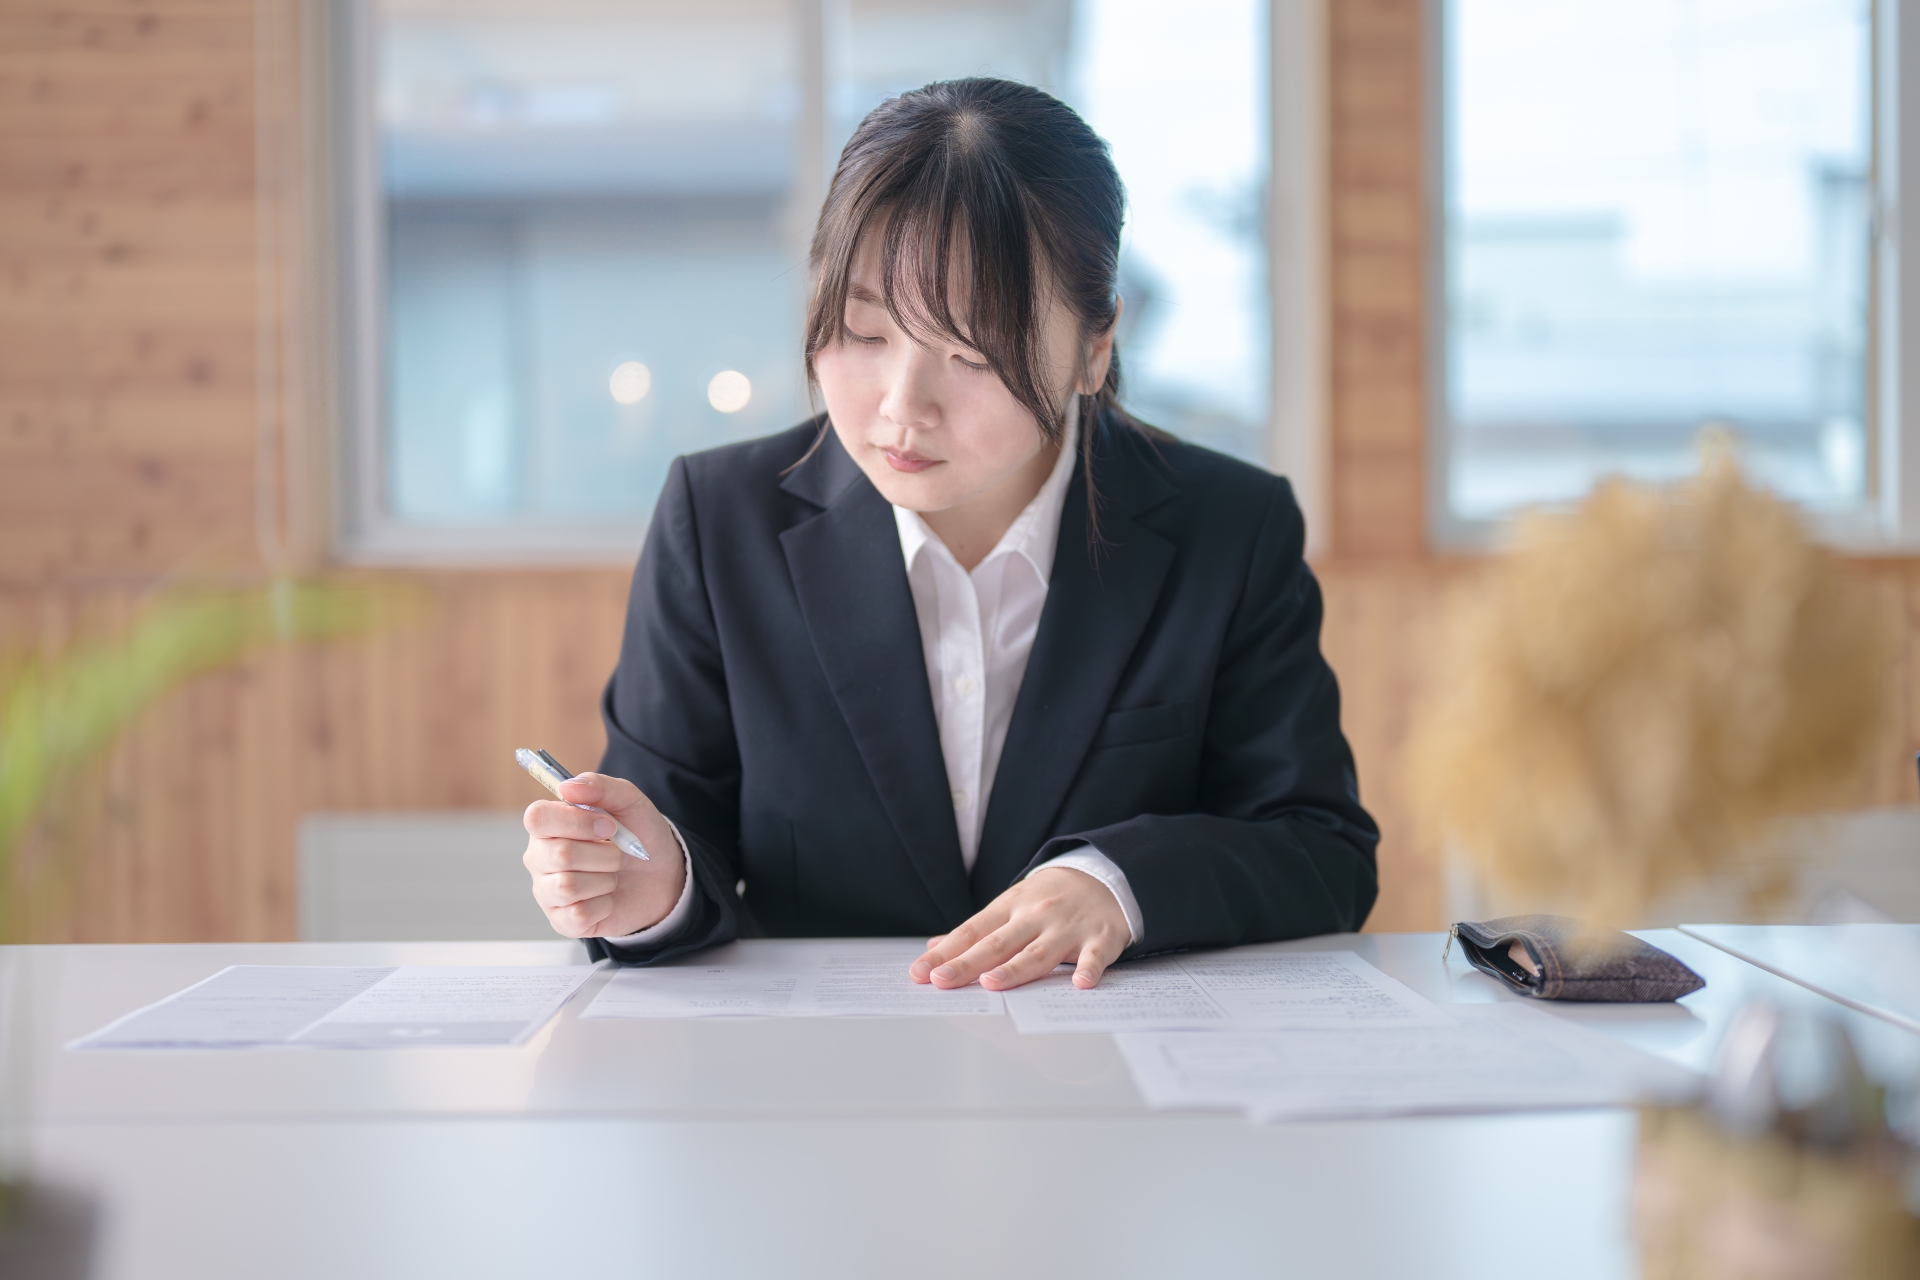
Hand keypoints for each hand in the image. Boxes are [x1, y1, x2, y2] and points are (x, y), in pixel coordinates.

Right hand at [521, 773, 686, 938]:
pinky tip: (608, 898)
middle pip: (559, 855)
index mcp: (549, 825)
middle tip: (619, 853)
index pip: (537, 818)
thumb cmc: (638, 835)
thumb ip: (600, 786)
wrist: (663, 875)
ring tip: (612, 874)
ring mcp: (548, 891)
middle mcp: (540, 857)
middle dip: (604, 854)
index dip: (576, 822)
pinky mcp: (562, 920)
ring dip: (605, 879)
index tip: (609, 826)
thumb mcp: (629, 801)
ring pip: (568, 886)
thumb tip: (567, 786)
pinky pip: (578, 914)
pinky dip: (605, 904)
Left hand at [908, 866, 1128, 990]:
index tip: (921, 972)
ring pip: (1038, 952)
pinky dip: (1089, 968)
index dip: (946, 952)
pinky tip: (1080, 983)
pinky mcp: (1100, 938)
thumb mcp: (1011, 904)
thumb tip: (935, 947)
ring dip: (1015, 969)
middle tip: (942, 981)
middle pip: (998, 943)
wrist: (1106, 874)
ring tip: (991, 983)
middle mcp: (1035, 916)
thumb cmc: (1051, 897)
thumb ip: (977, 930)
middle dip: (968, 963)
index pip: (972, 932)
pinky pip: (1095, 956)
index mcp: (1010, 907)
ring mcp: (1067, 927)